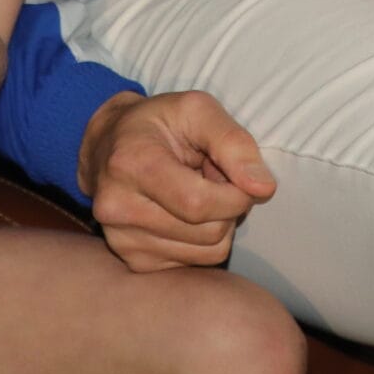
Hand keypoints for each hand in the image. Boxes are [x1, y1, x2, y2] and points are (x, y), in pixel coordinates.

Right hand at [80, 90, 276, 271]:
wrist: (109, 145)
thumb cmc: (160, 122)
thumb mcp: (197, 110)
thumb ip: (234, 143)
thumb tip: (263, 188)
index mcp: (130, 165)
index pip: (198, 204)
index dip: (235, 195)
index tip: (241, 177)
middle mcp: (117, 208)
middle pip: (207, 232)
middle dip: (228, 206)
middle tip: (213, 177)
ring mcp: (122, 241)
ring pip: (207, 253)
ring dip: (218, 223)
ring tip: (197, 191)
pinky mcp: (134, 261)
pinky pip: (195, 263)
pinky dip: (203, 240)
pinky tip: (185, 212)